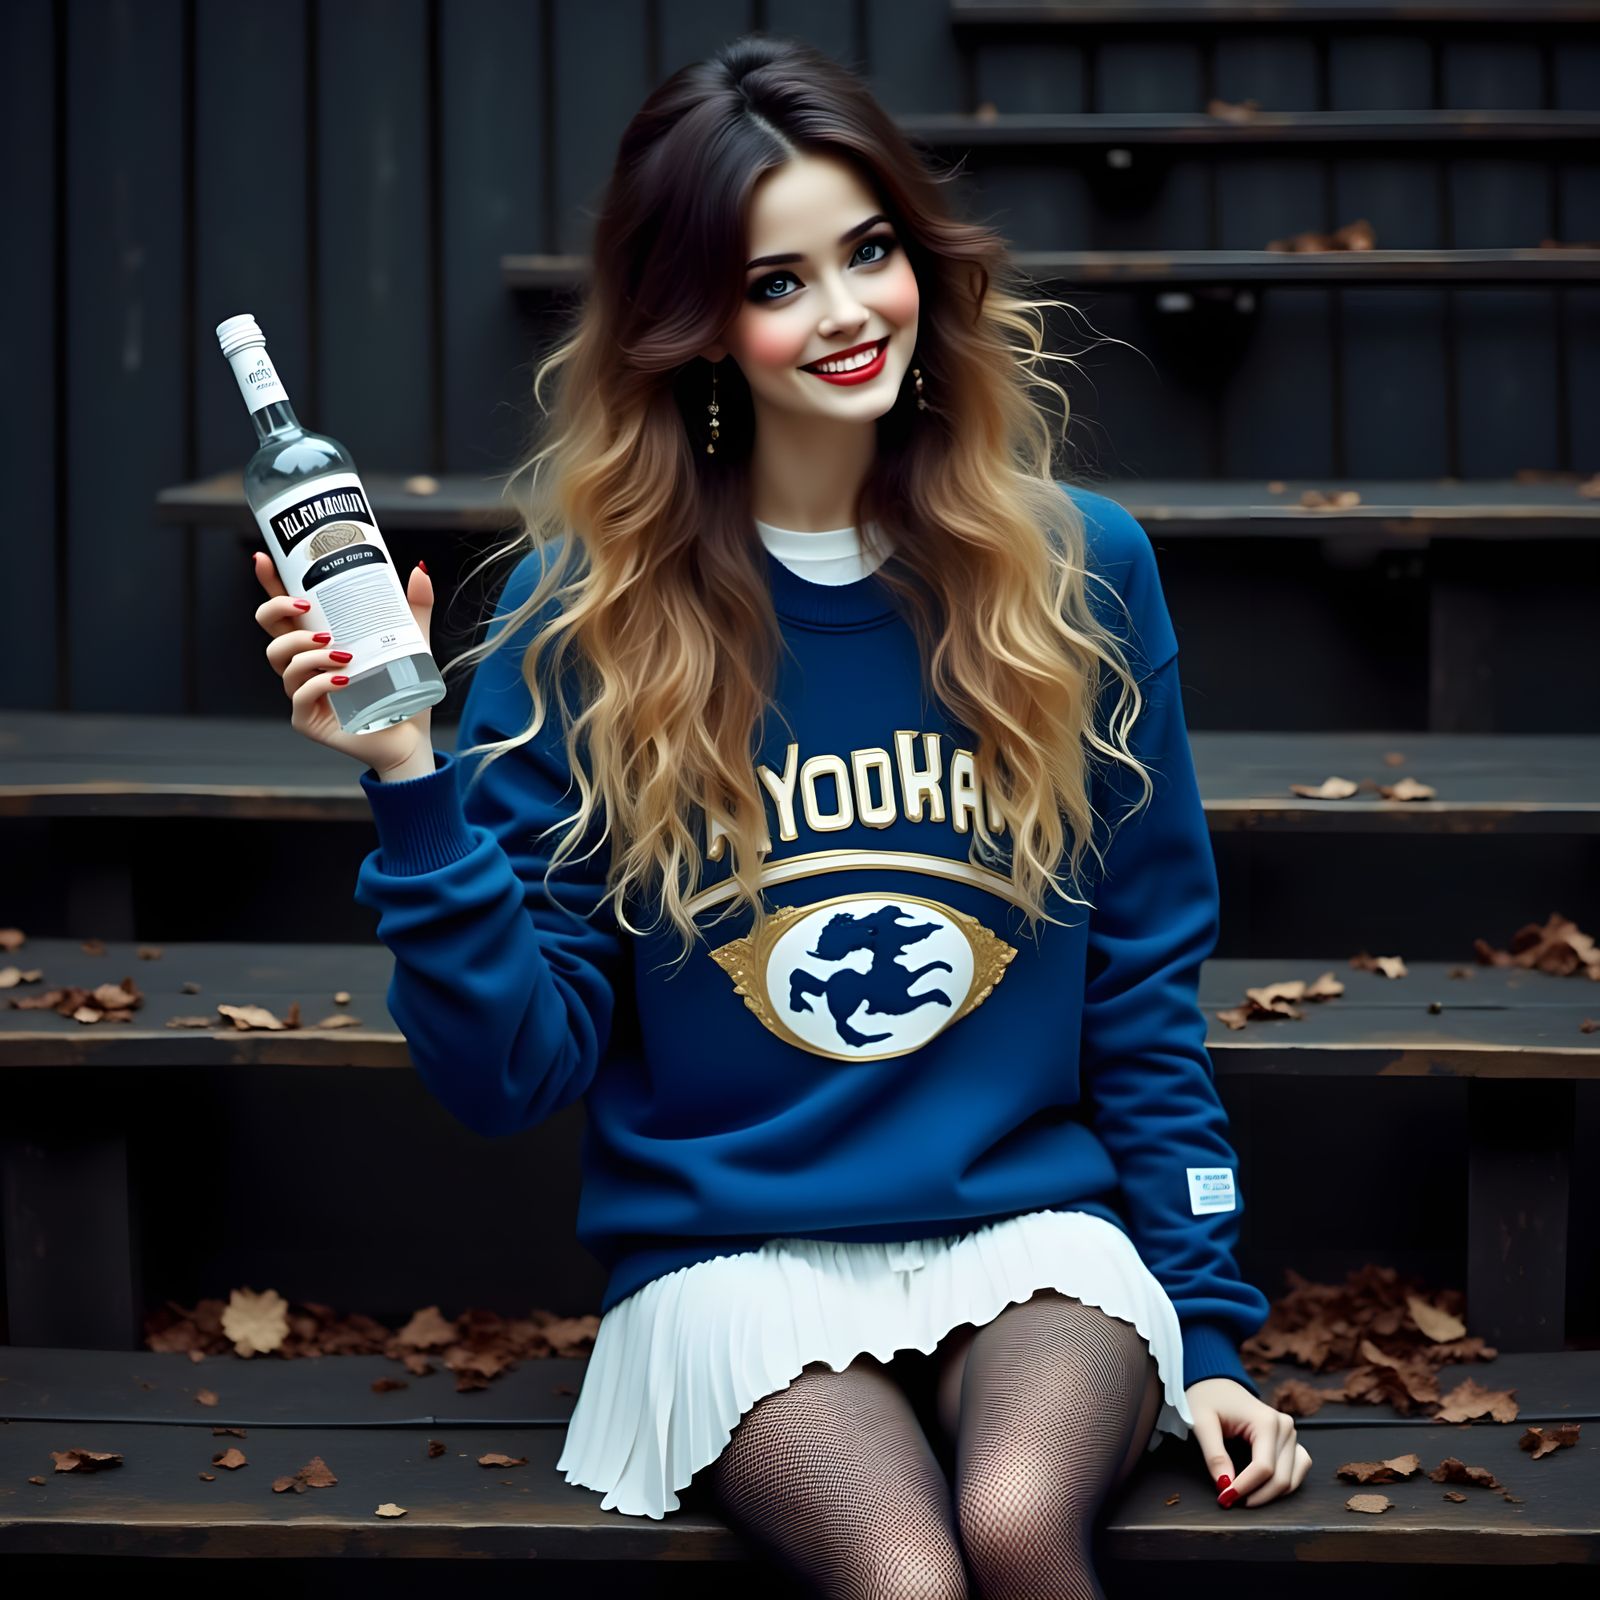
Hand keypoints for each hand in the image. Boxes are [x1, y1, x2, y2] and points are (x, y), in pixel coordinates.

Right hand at [252, 551, 435, 777]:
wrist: (410, 738)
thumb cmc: (403, 692)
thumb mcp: (412, 642)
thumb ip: (414, 607)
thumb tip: (420, 569)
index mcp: (319, 643)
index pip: (286, 610)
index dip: (269, 584)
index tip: (263, 558)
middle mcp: (305, 666)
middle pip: (270, 631)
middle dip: (277, 611)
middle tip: (307, 608)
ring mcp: (302, 693)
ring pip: (282, 661)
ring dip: (306, 651)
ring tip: (342, 653)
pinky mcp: (307, 719)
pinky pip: (299, 695)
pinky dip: (319, 684)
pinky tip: (342, 681)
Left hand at [1186, 1376, 1310, 1508]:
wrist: (1216, 1382)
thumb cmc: (1207, 1398)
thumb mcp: (1202, 1423)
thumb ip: (1214, 1455)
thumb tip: (1226, 1485)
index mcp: (1266, 1420)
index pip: (1264, 1467)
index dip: (1245, 1487)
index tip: (1225, 1497)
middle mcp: (1284, 1426)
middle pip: (1281, 1477)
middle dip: (1257, 1495)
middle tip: (1230, 1500)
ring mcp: (1290, 1433)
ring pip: (1292, 1478)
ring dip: (1272, 1494)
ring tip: (1245, 1497)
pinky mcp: (1290, 1439)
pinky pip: (1297, 1469)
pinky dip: (1284, 1484)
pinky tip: (1262, 1488)